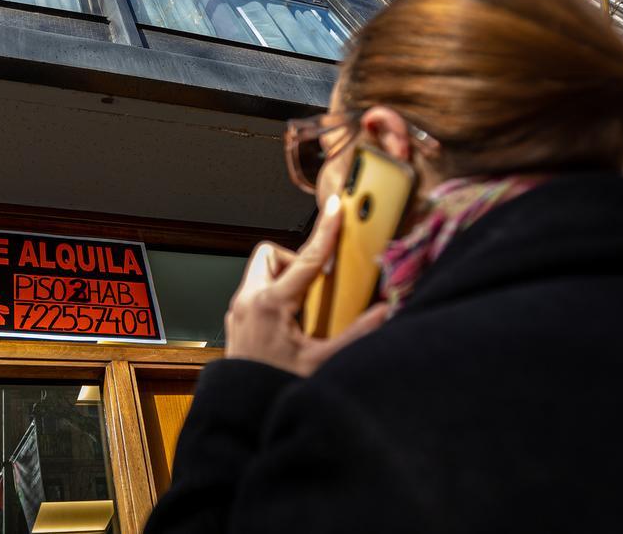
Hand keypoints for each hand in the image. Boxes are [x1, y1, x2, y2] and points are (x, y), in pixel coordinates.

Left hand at [224, 195, 391, 376]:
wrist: (241, 415)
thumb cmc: (272, 391)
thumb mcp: (321, 364)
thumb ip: (356, 336)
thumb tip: (384, 312)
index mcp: (269, 305)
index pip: (304, 259)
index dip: (325, 231)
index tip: (336, 207)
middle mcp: (248, 302)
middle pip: (269, 254)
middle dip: (295, 260)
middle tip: (317, 286)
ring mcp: (239, 311)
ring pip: (262, 273)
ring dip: (286, 280)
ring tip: (307, 310)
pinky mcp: (238, 322)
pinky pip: (257, 293)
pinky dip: (277, 297)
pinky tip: (294, 324)